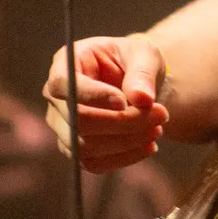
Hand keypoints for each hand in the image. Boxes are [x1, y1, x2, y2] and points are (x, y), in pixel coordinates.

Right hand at [43, 34, 168, 173]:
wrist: (138, 85)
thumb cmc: (135, 62)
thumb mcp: (145, 55)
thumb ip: (142, 73)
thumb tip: (142, 99)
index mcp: (66, 64)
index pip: (63, 84)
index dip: (91, 96)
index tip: (124, 101)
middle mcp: (57, 98)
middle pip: (77, 120)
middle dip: (122, 121)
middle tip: (160, 114)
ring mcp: (63, 127)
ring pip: (84, 146)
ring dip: (126, 141)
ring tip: (158, 128)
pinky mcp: (76, 149)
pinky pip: (94, 163)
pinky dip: (125, 157)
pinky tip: (150, 145)